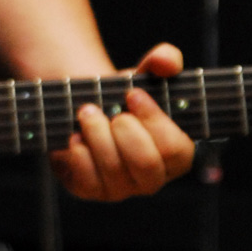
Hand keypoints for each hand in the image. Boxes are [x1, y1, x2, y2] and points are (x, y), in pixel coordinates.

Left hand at [49, 43, 195, 200]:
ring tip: (86, 112)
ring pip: (114, 170)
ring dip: (97, 134)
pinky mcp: (90, 190)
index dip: (155, 121)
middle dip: (124, 130)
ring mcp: (121, 188)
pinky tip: (75, 136)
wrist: (83, 105)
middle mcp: (152, 178)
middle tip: (107, 109)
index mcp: (175, 156)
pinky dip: (78, 153)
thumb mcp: (143, 74)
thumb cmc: (121, 96)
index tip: (133, 94)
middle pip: (146, 165)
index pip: (176, 150)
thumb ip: (163, 61)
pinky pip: (86, 180)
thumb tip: (167, 61)